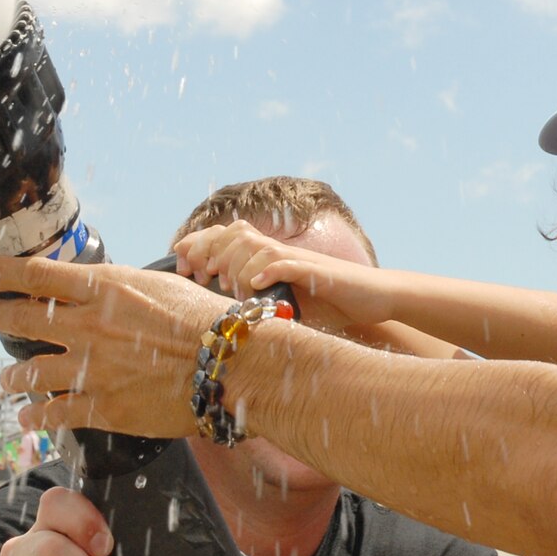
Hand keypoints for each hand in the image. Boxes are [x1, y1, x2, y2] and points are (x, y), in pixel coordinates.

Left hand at [0, 257, 231, 438]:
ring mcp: (92, 369)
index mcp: (103, 289)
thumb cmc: (205, 320)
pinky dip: (35, 414)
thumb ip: (119, 289)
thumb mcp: (157, 285)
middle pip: (18, 318)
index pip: (33, 275)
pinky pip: (53, 413)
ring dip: (11, 377)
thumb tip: (98, 291)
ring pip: (28, 373)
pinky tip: (28, 416)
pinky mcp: (103, 407)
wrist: (231, 365)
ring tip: (7, 380)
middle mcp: (88, 326)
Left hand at [174, 221, 388, 329]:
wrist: (374, 299)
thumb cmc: (330, 304)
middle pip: (236, 234)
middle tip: (201, 275)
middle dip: (210, 252)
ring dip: (236, 264)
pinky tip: (256, 284)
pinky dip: (269, 270)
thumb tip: (221, 320)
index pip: (227, 236)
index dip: (200, 244)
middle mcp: (281, 253)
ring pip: (258, 247)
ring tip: (227, 285)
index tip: (182, 264)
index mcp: (270, 257)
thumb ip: (258, 304)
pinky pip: (289, 264)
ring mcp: (300, 261)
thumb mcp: (286, 304)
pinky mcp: (319, 273)